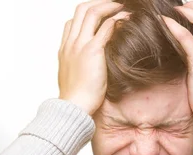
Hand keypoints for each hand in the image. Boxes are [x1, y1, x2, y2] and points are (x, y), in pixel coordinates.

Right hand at [57, 0, 130, 115]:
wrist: (73, 106)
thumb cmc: (77, 98)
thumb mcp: (75, 77)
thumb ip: (80, 65)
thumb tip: (91, 65)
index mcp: (65, 48)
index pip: (72, 21)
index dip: (87, 13)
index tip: (102, 14)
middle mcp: (71, 42)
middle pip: (82, 9)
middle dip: (99, 3)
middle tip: (115, 4)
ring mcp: (80, 45)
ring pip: (93, 12)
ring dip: (109, 6)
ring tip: (123, 5)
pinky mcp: (93, 51)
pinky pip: (106, 27)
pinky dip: (117, 19)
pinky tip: (127, 18)